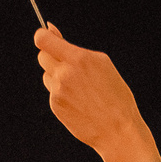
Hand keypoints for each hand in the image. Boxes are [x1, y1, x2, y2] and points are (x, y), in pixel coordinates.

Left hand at [35, 26, 160, 161]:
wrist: (118, 130)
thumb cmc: (115, 95)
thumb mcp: (102, 64)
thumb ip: (75, 49)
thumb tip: (50, 31)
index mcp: (79, 59)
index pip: (43, 40)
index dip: (43, 36)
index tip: (48, 37)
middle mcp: (65, 74)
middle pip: (42, 56)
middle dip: (52, 57)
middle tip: (69, 65)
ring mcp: (58, 91)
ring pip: (47, 75)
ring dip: (57, 77)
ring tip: (80, 89)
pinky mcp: (55, 105)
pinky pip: (52, 92)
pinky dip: (62, 94)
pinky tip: (80, 102)